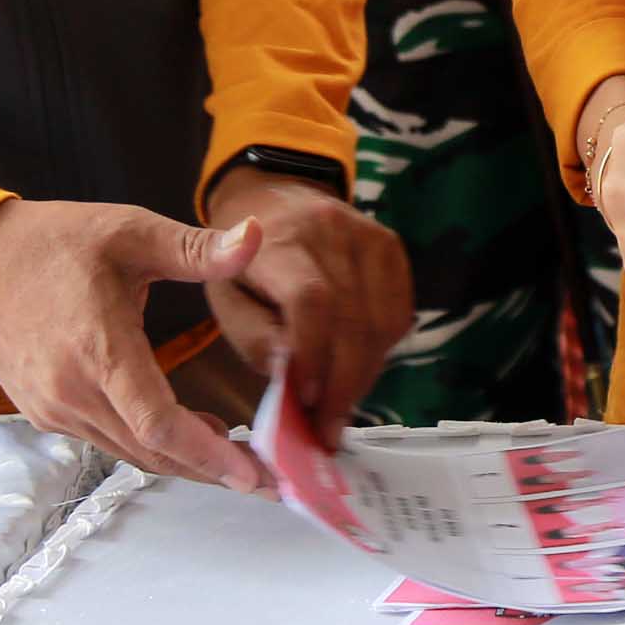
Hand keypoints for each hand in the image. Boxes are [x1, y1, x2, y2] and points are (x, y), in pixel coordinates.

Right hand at [0, 198, 274, 492]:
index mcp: (99, 348)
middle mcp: (72, 391)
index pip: (157, 423)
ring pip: (131, 453)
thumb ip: (195, 247)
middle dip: (213, 468)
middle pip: (153, 451)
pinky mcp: (46, 412)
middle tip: (267, 478)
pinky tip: (188, 434)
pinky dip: (152, 446)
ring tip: (240, 459)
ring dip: (185, 461)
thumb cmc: (53, 241)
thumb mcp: (130, 231)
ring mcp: (55, 408)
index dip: (208, 453)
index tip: (252, 472)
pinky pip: (109, 441)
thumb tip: (254, 236)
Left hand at [202, 164, 412, 447]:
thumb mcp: (225, 299)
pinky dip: (381, 351)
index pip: (311, 299)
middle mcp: (330, 231)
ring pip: (381, 321)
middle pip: (353, 318)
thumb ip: (256, 340)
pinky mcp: (391, 246)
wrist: (272, 194)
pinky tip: (358, 369)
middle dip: (343, 384)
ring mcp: (368, 235)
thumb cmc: (240, 260)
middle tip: (328, 431)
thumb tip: (294, 386)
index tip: (306, 402)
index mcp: (278, 241)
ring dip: (364, 376)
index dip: (315, 355)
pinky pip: (398, 313)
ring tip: (340, 408)